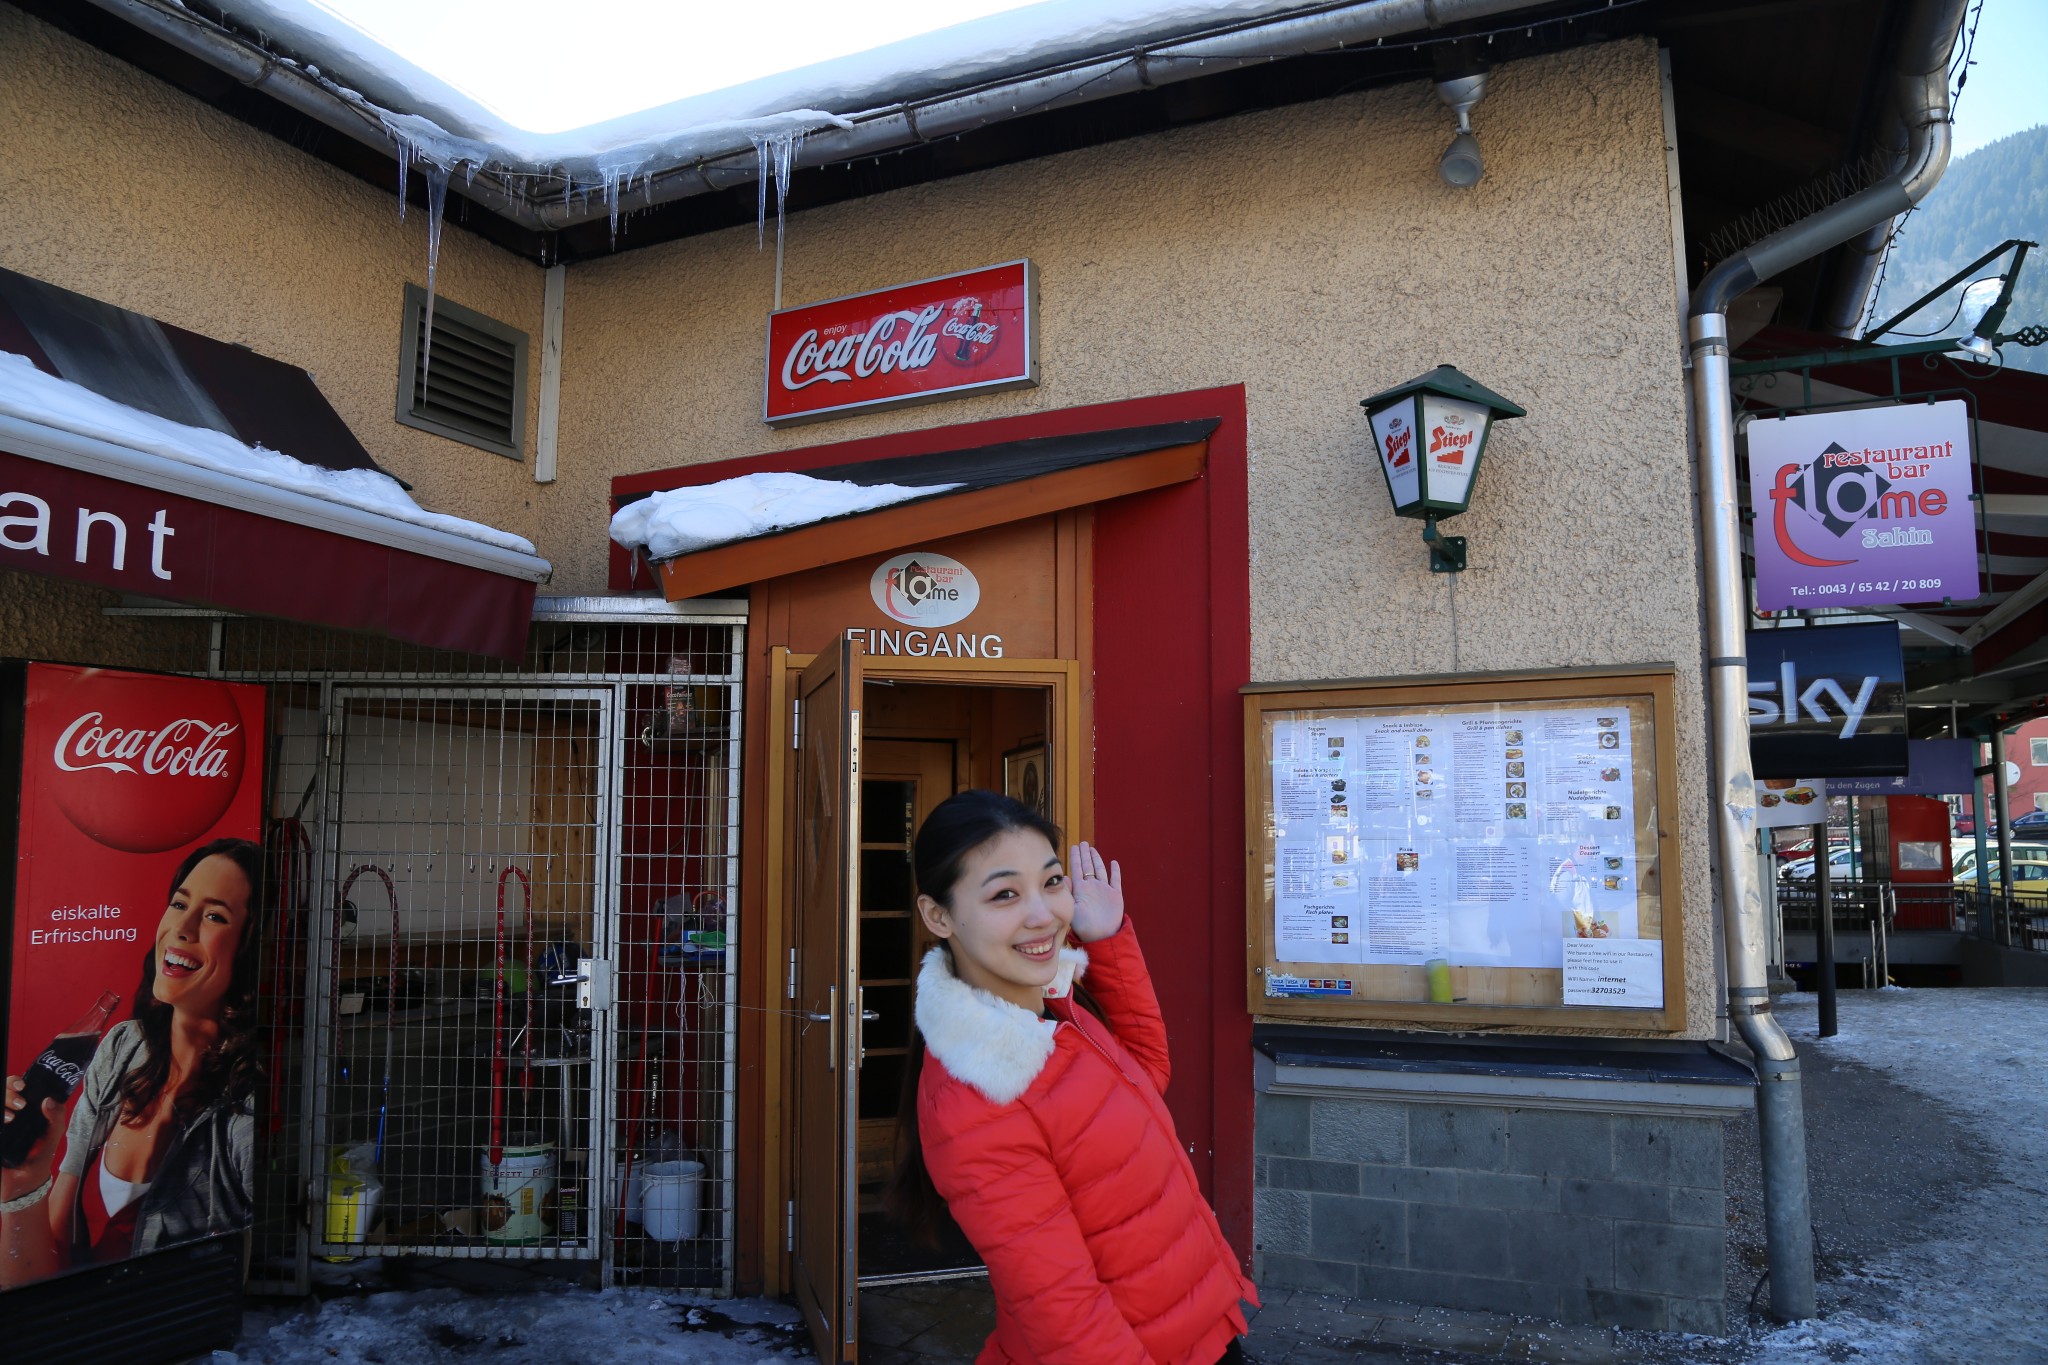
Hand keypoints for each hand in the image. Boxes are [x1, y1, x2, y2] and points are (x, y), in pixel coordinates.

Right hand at [2, 1077, 60, 1196]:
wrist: (24, 1183)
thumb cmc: (38, 1157)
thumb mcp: (52, 1137)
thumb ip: (56, 1118)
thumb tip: (48, 1100)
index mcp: (20, 1111)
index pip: (12, 1088)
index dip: (14, 1082)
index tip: (23, 1085)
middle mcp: (6, 1115)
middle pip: (1, 1092)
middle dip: (9, 1090)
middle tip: (21, 1103)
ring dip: (3, 1102)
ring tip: (13, 1116)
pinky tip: (5, 1122)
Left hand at [1067, 842, 1124, 943]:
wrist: (1101, 936)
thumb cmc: (1084, 926)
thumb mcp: (1072, 908)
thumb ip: (1068, 892)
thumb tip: (1062, 877)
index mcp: (1081, 889)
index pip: (1077, 868)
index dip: (1076, 857)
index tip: (1074, 846)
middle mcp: (1092, 887)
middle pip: (1088, 866)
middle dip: (1085, 854)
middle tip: (1083, 843)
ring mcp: (1104, 890)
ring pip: (1100, 870)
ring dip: (1097, 859)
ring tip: (1092, 849)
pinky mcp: (1115, 895)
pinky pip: (1116, 880)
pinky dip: (1115, 871)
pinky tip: (1114, 863)